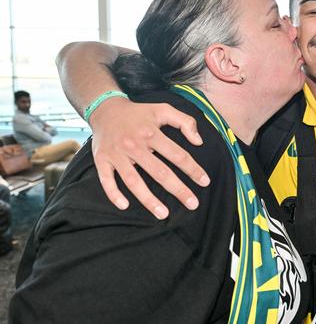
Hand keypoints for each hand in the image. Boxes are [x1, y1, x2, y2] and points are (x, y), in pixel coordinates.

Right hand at [89, 96, 209, 218]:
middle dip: (178, 189)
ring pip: (133, 180)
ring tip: (164, 214)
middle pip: (159, 172)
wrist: (105, 109)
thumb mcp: (164, 109)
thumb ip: (186, 121)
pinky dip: (114, 193)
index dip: (193, 169)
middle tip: (193, 204)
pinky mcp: (102, 160)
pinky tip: (125, 206)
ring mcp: (117, 154)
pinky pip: (106, 180)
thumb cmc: (139, 113)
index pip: (177, 155)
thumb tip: (199, 141)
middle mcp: (134, 145)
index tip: (205, 182)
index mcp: (151, 133)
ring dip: (148, 199)